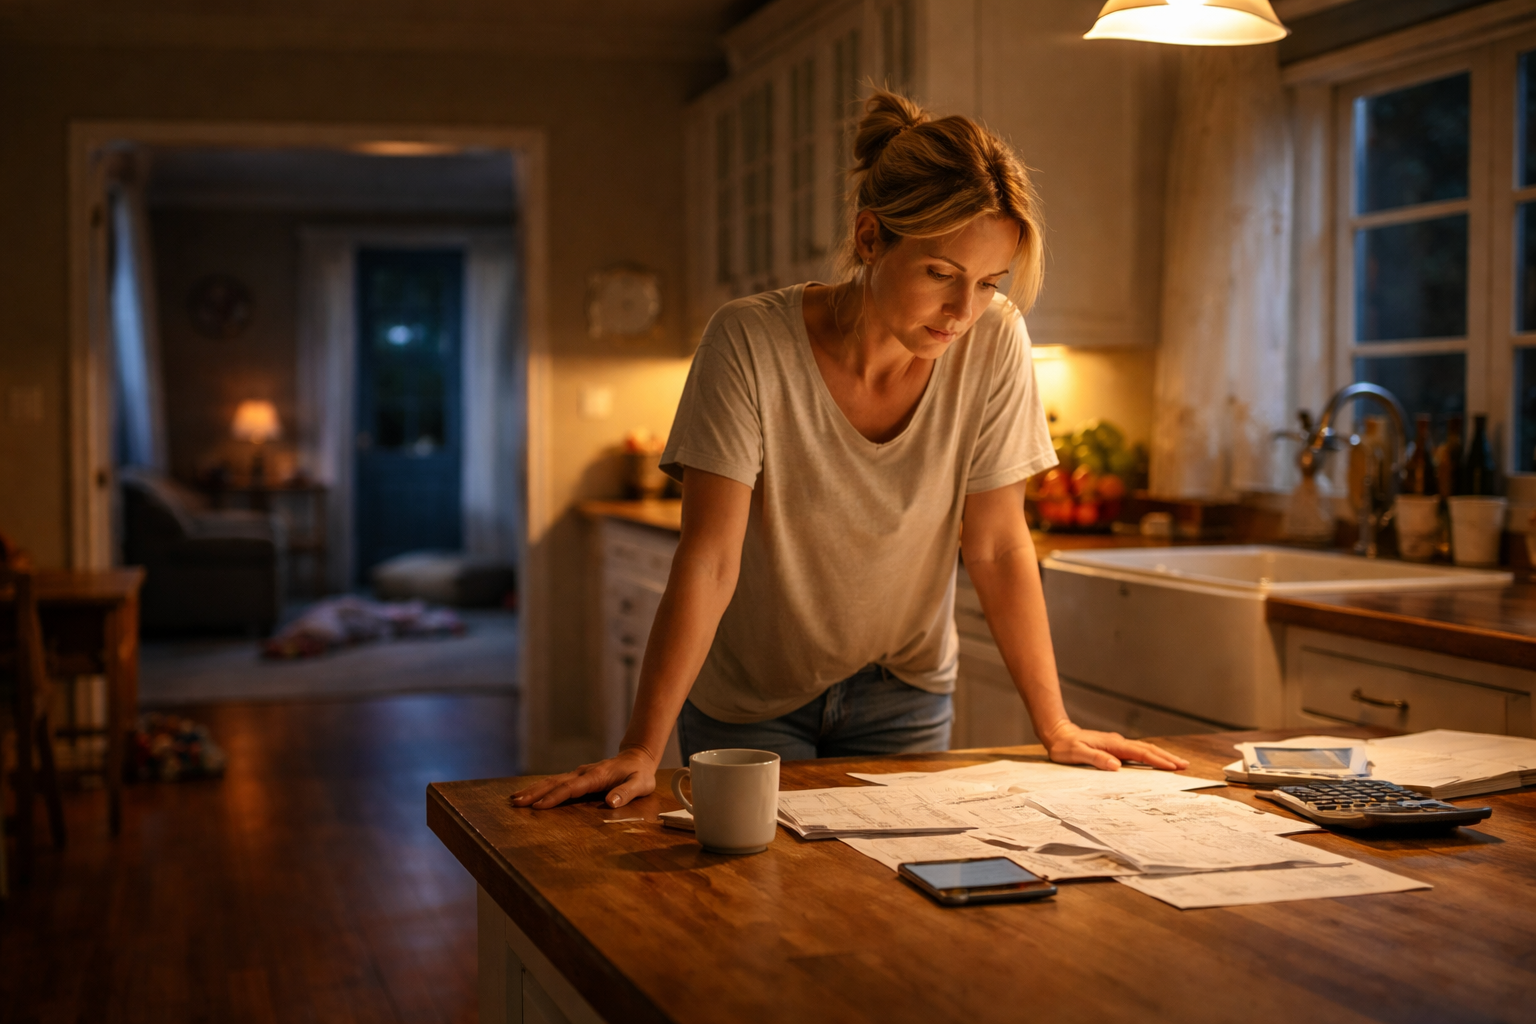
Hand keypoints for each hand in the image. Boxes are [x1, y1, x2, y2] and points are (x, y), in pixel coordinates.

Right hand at [510, 747, 658, 809]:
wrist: (637, 758)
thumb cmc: (640, 774)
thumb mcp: (640, 784)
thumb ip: (626, 793)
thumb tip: (611, 802)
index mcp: (596, 776)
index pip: (571, 788)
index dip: (554, 797)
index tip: (538, 806)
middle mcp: (583, 773)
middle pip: (555, 783)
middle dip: (534, 793)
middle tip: (515, 802)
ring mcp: (579, 774)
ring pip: (552, 781)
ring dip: (533, 790)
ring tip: (514, 799)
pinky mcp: (577, 778)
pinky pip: (556, 782)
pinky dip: (541, 788)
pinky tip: (529, 794)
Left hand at [1043, 721, 1189, 771]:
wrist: (1057, 734)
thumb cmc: (1065, 746)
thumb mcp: (1077, 754)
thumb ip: (1096, 759)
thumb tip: (1116, 765)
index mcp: (1112, 745)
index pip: (1140, 753)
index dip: (1158, 760)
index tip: (1173, 767)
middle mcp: (1117, 743)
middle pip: (1147, 749)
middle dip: (1167, 757)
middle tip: (1184, 765)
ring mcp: (1116, 744)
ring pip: (1143, 749)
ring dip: (1160, 756)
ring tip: (1176, 763)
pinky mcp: (1113, 747)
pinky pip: (1136, 752)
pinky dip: (1149, 756)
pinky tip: (1154, 761)